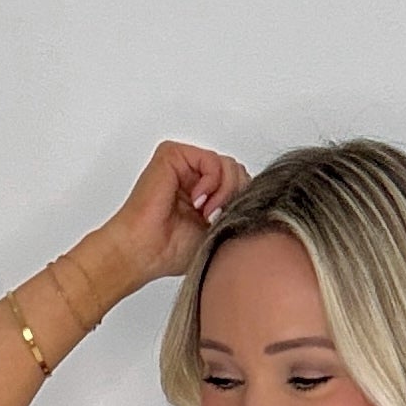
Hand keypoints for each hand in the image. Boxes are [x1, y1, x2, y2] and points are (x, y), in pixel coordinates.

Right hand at [96, 138, 248, 290]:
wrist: (146, 250)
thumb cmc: (171, 248)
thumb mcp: (220, 229)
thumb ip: (238, 210)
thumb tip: (260, 200)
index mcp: (204, 192)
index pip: (239, 182)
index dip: (241, 200)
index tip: (225, 221)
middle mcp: (194, 176)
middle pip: (236, 170)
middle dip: (234, 195)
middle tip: (215, 217)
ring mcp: (183, 164)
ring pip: (228, 164)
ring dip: (224, 190)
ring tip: (206, 211)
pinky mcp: (172, 155)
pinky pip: (211, 158)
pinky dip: (211, 181)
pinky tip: (197, 200)